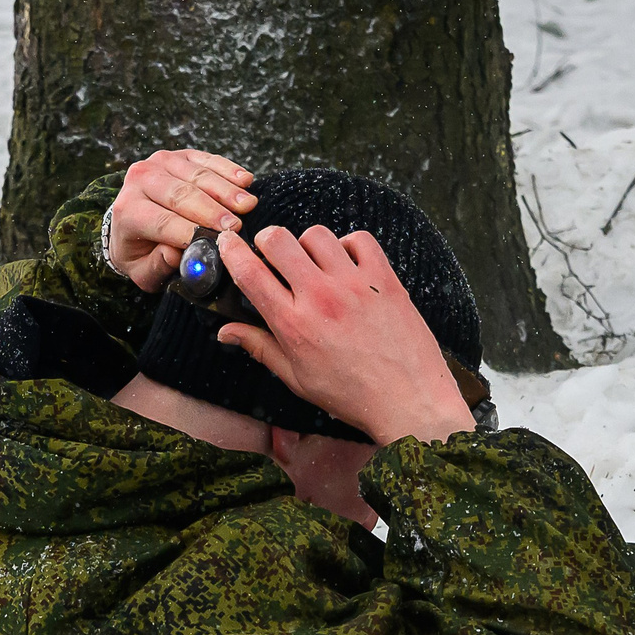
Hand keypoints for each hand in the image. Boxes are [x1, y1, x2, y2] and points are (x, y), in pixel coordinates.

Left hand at [104, 148, 255, 290]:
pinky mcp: (180, 155)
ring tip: (248, 205)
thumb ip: (157, 266)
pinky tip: (245, 181)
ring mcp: (160, 162)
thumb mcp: (142, 271)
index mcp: (128, 211)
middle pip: (181, 195)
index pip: (163, 222)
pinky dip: (227, 170)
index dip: (191, 231)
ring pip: (197, 175)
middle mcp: (140, 180)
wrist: (132, 218)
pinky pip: (206, 160)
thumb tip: (175, 253)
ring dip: (225, 190)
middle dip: (212, 211)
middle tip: (236, 226)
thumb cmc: (140, 250)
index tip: (218, 242)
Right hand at [213, 225, 477, 448]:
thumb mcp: (297, 378)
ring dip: (307, 243)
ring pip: (316, 234)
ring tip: (312, 262)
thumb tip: (227, 332)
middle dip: (267, 240)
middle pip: (278, 240)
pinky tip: (347, 264)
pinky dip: (348, 244)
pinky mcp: (384, 278)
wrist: (408, 400)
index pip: (250, 273)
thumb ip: (261, 347)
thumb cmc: (352, 395)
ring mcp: (354, 284)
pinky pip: (359, 239)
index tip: (227, 242)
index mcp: (293, 324)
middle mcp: (320, 297)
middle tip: (271, 253)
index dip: (231, 251)